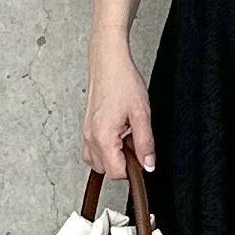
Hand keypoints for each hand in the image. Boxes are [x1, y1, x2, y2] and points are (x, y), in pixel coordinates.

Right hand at [82, 50, 154, 179]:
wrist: (108, 62)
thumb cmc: (122, 81)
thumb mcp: (141, 114)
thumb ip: (145, 143)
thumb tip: (148, 165)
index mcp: (103, 137)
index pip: (116, 173)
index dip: (133, 170)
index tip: (142, 157)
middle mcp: (90, 137)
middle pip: (106, 170)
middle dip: (123, 163)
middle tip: (135, 142)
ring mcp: (86, 132)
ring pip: (98, 161)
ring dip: (114, 156)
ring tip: (126, 136)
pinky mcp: (87, 126)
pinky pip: (93, 149)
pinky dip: (106, 148)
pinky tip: (118, 133)